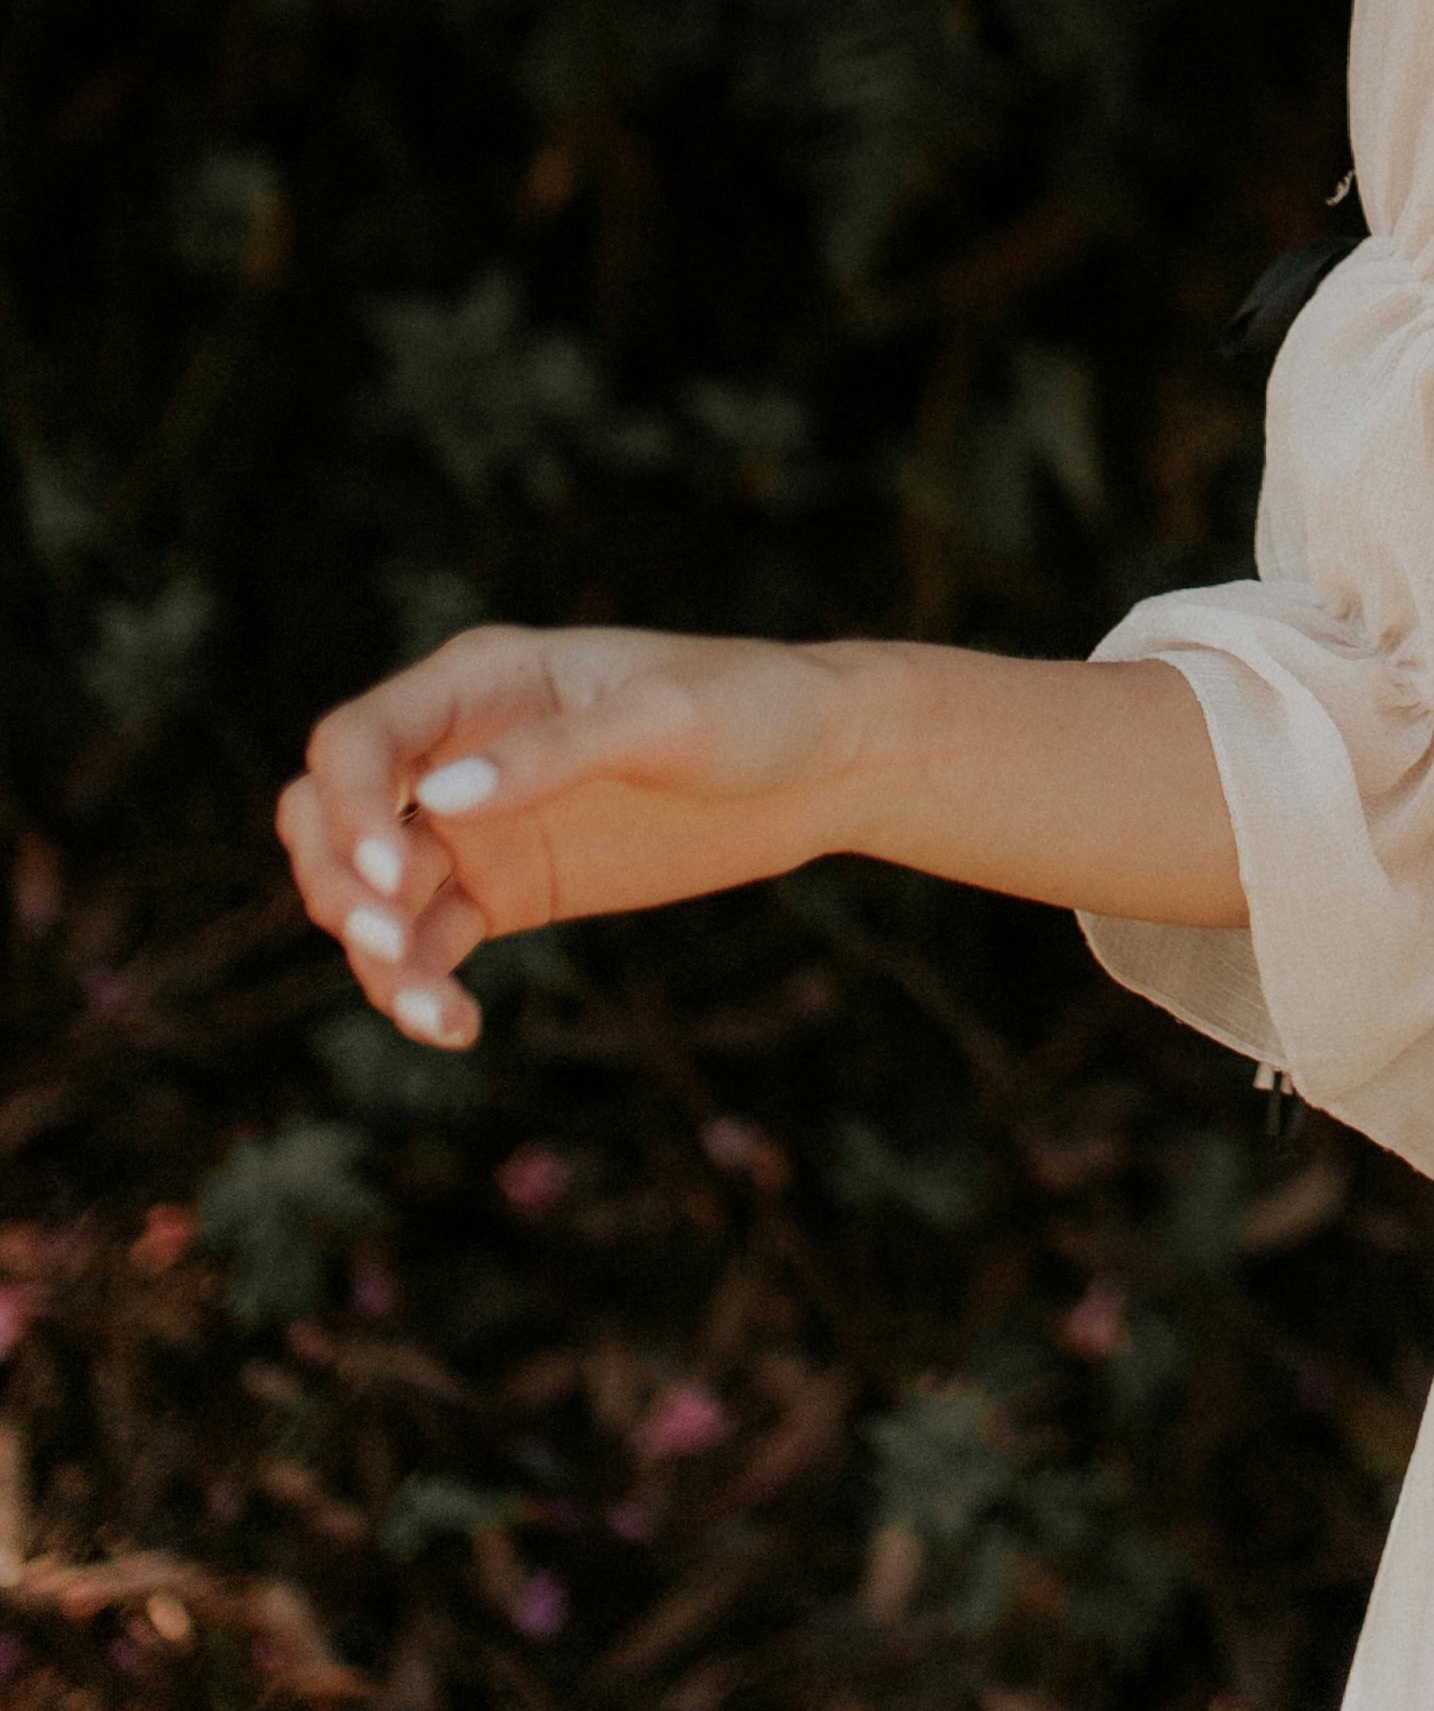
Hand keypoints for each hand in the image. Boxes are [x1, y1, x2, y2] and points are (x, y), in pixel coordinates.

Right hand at [276, 621, 867, 1057]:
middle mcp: (456, 752)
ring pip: (367, 896)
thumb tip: (441, 800)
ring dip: (377, 955)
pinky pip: (428, 943)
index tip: (390, 876)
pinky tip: (457, 1028)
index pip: (359, 741)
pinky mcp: (505, 890)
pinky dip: (420, 987)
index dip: (349, 808)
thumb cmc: (753, 708)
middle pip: (329, 817)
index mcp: (479, 682)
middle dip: (337, 883)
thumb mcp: (665, 721)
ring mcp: (475, 826)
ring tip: (440, 1015)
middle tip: (395, 939)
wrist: (827, 764)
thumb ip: (556, 754)